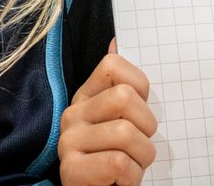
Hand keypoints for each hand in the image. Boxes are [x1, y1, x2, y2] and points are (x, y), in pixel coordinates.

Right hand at [58, 39, 156, 184]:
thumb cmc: (117, 160)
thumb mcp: (122, 122)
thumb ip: (122, 86)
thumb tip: (115, 41)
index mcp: (85, 96)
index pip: (114, 65)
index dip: (140, 88)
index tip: (139, 113)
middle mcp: (71, 114)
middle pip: (124, 98)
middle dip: (146, 128)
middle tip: (139, 146)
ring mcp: (68, 142)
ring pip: (126, 134)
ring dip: (141, 158)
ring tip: (131, 166)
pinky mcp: (71, 170)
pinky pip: (118, 163)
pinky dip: (132, 177)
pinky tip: (121, 181)